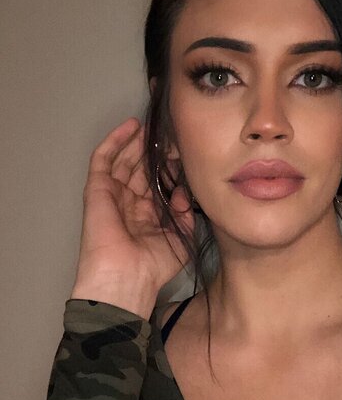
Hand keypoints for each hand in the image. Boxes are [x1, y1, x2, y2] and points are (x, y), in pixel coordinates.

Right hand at [70, 118, 194, 318]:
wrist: (127, 275)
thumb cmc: (154, 265)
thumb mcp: (181, 238)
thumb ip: (184, 213)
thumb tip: (183, 189)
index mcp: (147, 216)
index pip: (158, 183)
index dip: (169, 167)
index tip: (185, 152)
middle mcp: (130, 203)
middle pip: (140, 169)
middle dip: (154, 151)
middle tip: (170, 133)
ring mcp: (113, 194)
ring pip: (124, 159)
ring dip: (137, 142)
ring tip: (152, 125)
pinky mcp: (97, 188)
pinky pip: (104, 158)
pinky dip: (116, 140)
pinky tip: (131, 126)